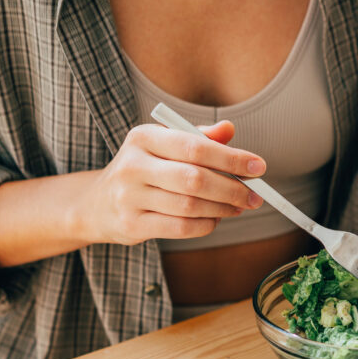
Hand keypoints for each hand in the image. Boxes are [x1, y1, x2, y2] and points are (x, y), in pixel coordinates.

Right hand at [73, 121, 265, 245]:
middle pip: (195, 179)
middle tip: (255, 196)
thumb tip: (229, 130)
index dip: (231, 158)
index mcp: (143, 137)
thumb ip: (198, 138)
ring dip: (223, 208)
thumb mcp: (164, 146)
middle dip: (232, 188)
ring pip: (190, 206)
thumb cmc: (144, 170)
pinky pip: (181, 228)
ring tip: (238, 206)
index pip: (195, 146)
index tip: (259, 167)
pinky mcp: (132, 225)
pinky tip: (216, 218)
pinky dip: (206, 225)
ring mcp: (130, 197)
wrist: (98, 203)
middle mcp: (133, 165)